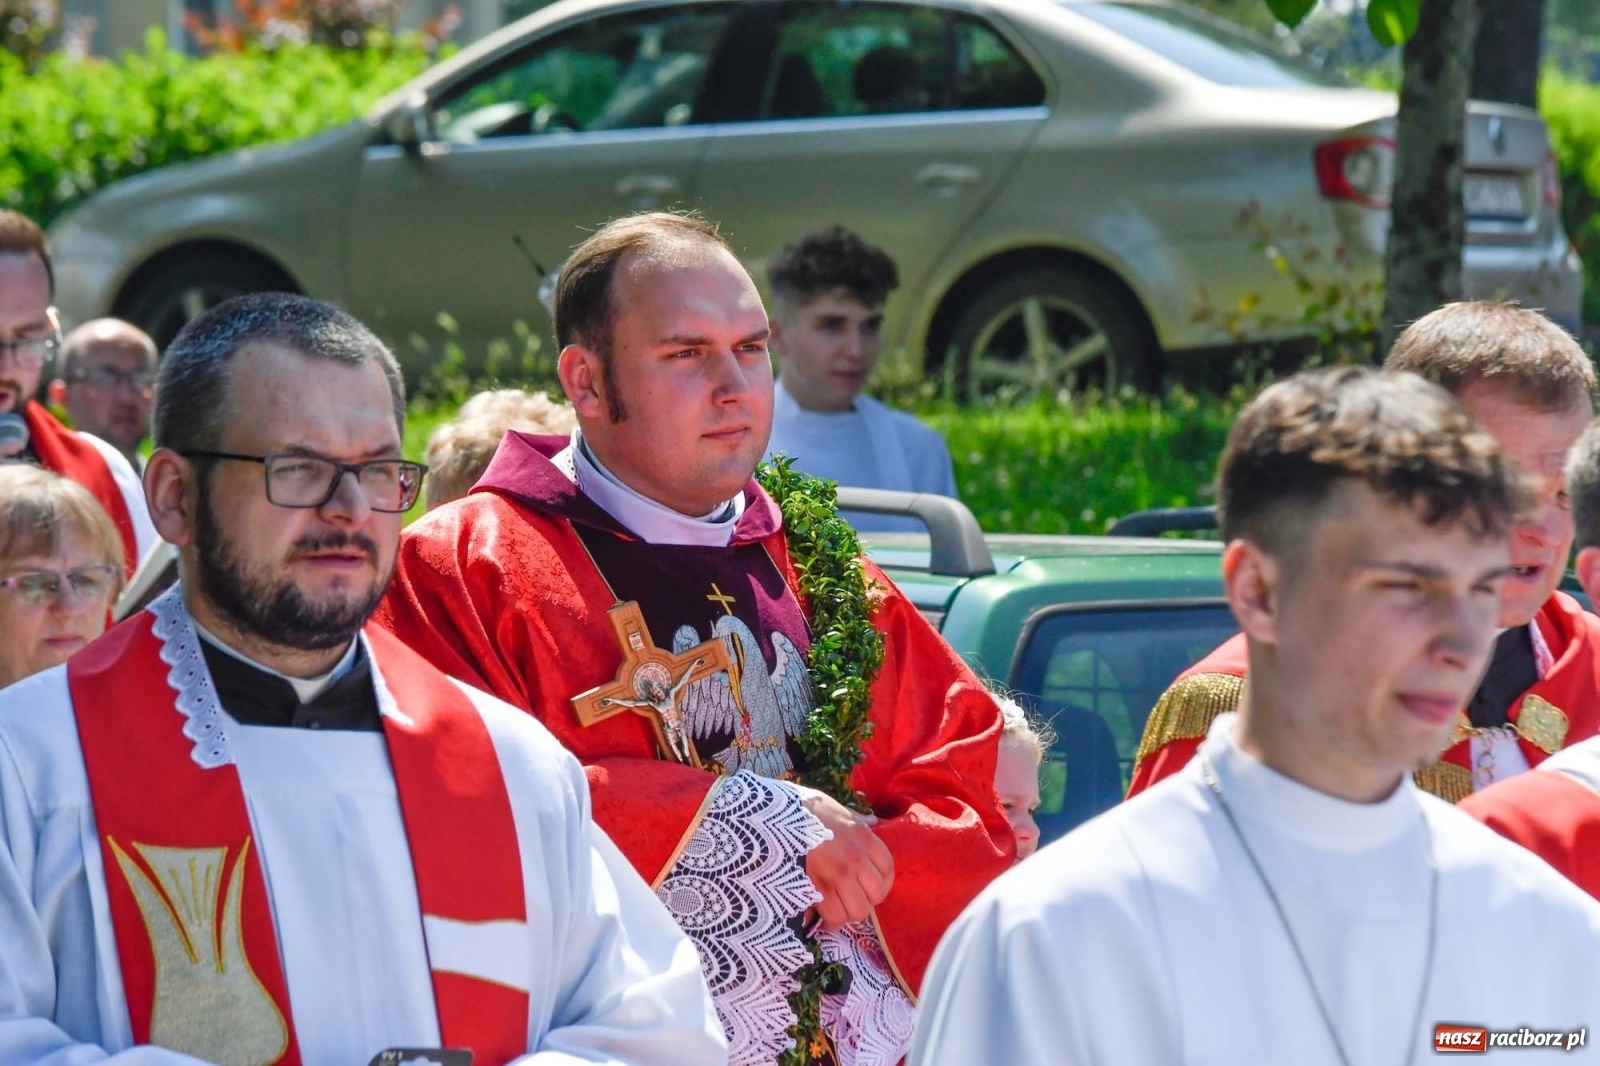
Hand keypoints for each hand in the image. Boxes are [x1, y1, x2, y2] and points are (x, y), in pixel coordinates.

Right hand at [795, 785, 893, 929]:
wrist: (772, 817)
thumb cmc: (803, 810)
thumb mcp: (835, 808)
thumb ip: (855, 819)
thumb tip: (871, 822)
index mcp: (862, 836)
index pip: (888, 869)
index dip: (883, 883)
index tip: (871, 887)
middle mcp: (856, 858)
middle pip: (876, 895)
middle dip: (865, 901)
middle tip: (851, 899)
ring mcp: (838, 875)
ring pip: (857, 911)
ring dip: (848, 914)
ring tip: (837, 909)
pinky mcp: (818, 889)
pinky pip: (834, 916)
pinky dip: (830, 922)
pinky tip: (824, 918)